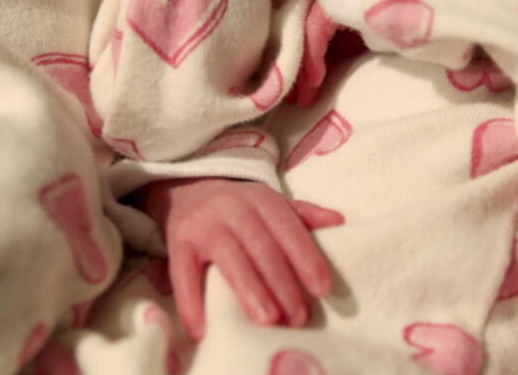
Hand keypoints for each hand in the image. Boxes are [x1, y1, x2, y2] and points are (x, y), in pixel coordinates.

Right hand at [139, 177, 342, 339]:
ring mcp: (204, 225)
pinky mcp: (178, 241)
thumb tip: (339, 220)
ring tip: (267, 320)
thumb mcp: (270, 203)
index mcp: (261, 200)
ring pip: (229, 258)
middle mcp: (233, 208)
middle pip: (261, 246)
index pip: (288, 228)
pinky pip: (183, 272)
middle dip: (282, 283)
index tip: (322, 288)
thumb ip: (303, 214)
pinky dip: (190, 301)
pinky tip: (201, 329)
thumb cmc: (239, 207)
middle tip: (299, 317)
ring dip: (250, 289)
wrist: (186, 188)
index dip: (305, 257)